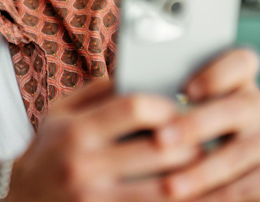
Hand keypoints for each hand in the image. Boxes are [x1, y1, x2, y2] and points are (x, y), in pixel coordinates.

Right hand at [7, 79, 199, 201]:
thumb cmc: (49, 152)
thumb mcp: (60, 115)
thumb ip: (99, 91)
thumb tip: (143, 70)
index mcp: (76, 130)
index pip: (135, 107)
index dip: (167, 105)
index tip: (181, 107)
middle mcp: (84, 165)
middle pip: (159, 149)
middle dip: (192, 141)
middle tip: (210, 136)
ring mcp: (95, 199)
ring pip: (166, 188)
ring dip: (195, 177)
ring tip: (208, 166)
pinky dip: (178, 201)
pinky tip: (190, 193)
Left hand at [155, 49, 259, 201]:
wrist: (209, 174)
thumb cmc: (177, 132)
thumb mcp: (171, 111)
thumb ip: (162, 97)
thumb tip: (129, 91)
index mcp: (237, 80)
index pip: (243, 61)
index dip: (218, 73)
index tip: (187, 90)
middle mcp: (259, 105)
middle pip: (240, 107)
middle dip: (198, 125)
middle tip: (162, 140)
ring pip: (244, 150)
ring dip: (204, 170)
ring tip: (171, 185)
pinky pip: (258, 182)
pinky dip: (224, 193)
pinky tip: (196, 200)